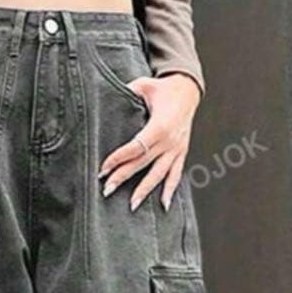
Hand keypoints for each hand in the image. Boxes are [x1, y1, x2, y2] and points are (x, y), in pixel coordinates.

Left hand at [99, 73, 200, 210]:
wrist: (188, 89)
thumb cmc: (163, 89)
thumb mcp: (143, 86)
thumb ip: (126, 93)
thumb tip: (103, 98)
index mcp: (159, 126)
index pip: (135, 147)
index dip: (118, 159)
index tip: (103, 169)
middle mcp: (169, 141)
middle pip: (143, 163)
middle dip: (124, 177)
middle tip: (107, 190)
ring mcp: (177, 149)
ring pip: (159, 174)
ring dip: (145, 191)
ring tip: (132, 206)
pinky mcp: (182, 153)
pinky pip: (176, 175)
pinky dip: (170, 190)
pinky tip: (164, 205)